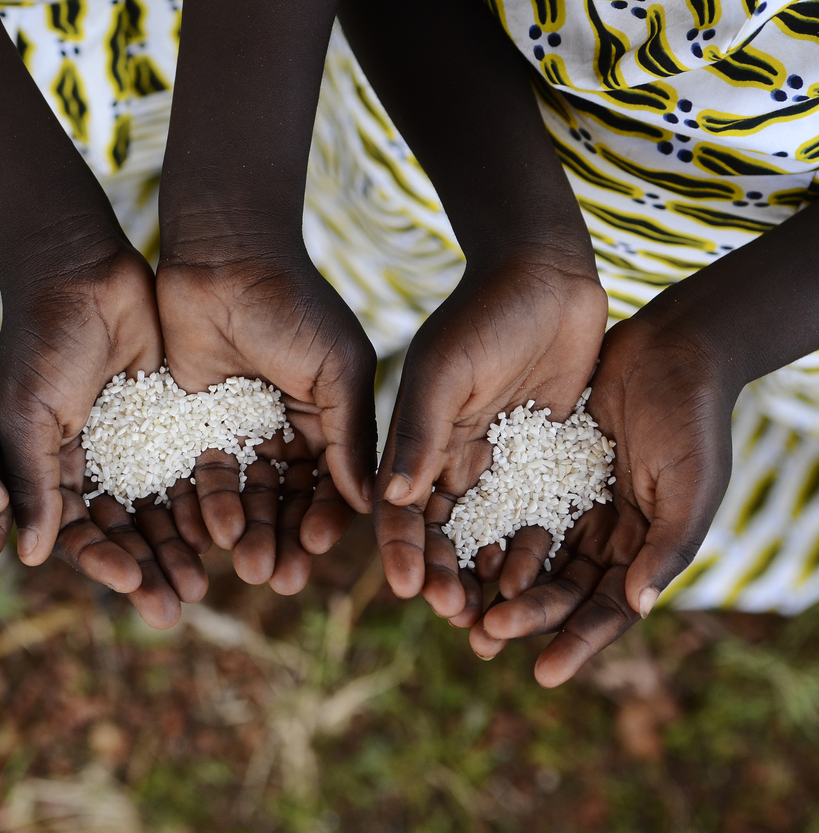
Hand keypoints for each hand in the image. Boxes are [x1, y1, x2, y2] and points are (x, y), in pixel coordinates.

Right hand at [0, 248, 210, 627]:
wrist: (84, 270)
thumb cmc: (42, 339)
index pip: (78, 531)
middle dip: (150, 567)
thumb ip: (32, 480)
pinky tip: (230, 528)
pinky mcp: (173, 419)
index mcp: (51, 469)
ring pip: (163, 508)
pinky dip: (207, 500)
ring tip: (210, 581)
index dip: (103, 562)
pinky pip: (192, 469)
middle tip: (178, 607)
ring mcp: (135, 443)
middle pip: (125, 530)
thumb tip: (30, 556)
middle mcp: (94, 464)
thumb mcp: (28, 414)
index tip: (131, 587)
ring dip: (181, 545)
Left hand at [156, 249, 376, 594]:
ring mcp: (242, 429)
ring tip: (246, 563)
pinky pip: (203, 475)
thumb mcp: (337, 369)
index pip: (333, 484)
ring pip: (247, 495)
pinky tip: (208, 532)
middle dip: (286, 538)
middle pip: (289, 500)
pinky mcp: (197, 424)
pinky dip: (207, 505)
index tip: (319, 550)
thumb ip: (350, 435)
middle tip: (279, 578)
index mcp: (331, 418)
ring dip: (249, 530)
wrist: (221, 258)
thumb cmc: (292, 305)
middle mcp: (289, 430)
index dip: (327, 518)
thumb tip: (369, 503)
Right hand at [374, 249, 607, 621]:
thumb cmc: (486, 313)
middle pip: (440, 532)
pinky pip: (532, 511)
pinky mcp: (540, 454)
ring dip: (487, 574)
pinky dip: (531, 547)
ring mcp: (496, 457)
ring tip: (498, 616)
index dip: (401, 552)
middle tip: (459, 619)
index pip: (399, 508)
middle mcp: (449, 455)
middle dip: (444, 577)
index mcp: (415, 438)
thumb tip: (389, 500)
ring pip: (485, 531)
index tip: (411, 591)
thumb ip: (419, 433)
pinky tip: (542, 580)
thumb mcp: (444, 371)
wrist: (548, 274)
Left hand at [468, 315, 735, 685]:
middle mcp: (604, 534)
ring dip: (492, 583)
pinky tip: (454, 549)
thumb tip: (637, 606)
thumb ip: (667, 546)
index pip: (605, 609)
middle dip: (521, 617)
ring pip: (526, 555)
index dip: (576, 642)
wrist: (672, 349)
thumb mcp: (689, 486)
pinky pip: (507, 507)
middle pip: (557, 589)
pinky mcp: (541, 468)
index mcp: (644, 549)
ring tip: (455, 606)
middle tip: (480, 639)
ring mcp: (570, 502)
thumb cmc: (693, 420)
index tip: (541, 673)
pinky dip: (485, 532)